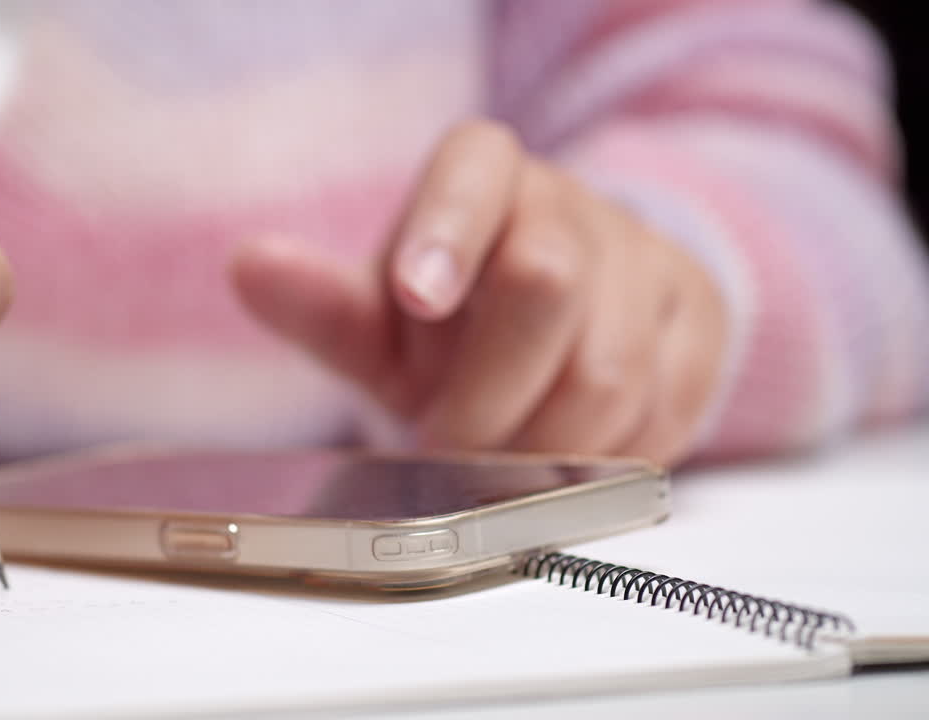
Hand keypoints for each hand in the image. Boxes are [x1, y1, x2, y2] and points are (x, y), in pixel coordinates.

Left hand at [232, 121, 727, 465]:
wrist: (562, 325)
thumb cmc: (454, 323)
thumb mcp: (381, 318)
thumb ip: (321, 302)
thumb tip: (249, 267)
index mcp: (483, 178)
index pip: (472, 175)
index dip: (445, 232)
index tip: (414, 296)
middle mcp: (570, 205)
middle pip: (547, 281)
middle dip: (488, 395)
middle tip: (449, 441)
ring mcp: (645, 258)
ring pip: (609, 368)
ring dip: (542, 443)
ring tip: (503, 461)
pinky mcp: (697, 322)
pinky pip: (665, 409)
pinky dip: (603, 456)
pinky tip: (567, 453)